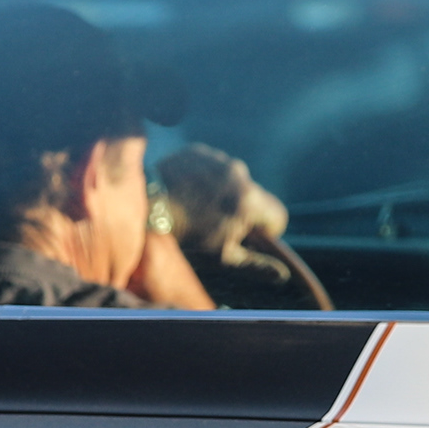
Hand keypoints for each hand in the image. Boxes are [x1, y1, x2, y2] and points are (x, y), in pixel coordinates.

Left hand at [154, 145, 291, 274]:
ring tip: (199, 207)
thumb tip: (282, 275)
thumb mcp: (224, 256)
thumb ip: (257, 264)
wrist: (146, 208)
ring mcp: (218, 159)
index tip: (248, 237)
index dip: (267, 230)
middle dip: (244, 209)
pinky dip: (205, 178)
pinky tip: (188, 191)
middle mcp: (239, 174)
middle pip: (255, 196)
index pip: (277, 215)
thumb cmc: (188, 236)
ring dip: (224, 192)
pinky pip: (212, 166)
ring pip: (233, 179)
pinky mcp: (199, 152)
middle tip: (218, 223)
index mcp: (250, 201)